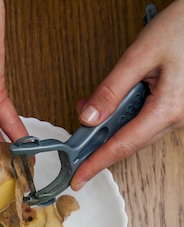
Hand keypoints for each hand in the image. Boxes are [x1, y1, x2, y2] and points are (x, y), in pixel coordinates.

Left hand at [72, 0, 183, 190]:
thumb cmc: (183, 28)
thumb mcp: (139, 56)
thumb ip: (111, 89)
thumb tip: (89, 117)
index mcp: (168, 108)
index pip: (122, 146)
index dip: (96, 164)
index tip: (78, 178)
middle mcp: (177, 115)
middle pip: (128, 140)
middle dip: (97, 141)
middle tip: (73, 143)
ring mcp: (178, 112)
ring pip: (135, 128)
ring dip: (109, 123)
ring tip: (89, 107)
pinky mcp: (175, 104)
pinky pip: (144, 117)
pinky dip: (123, 113)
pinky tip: (111, 102)